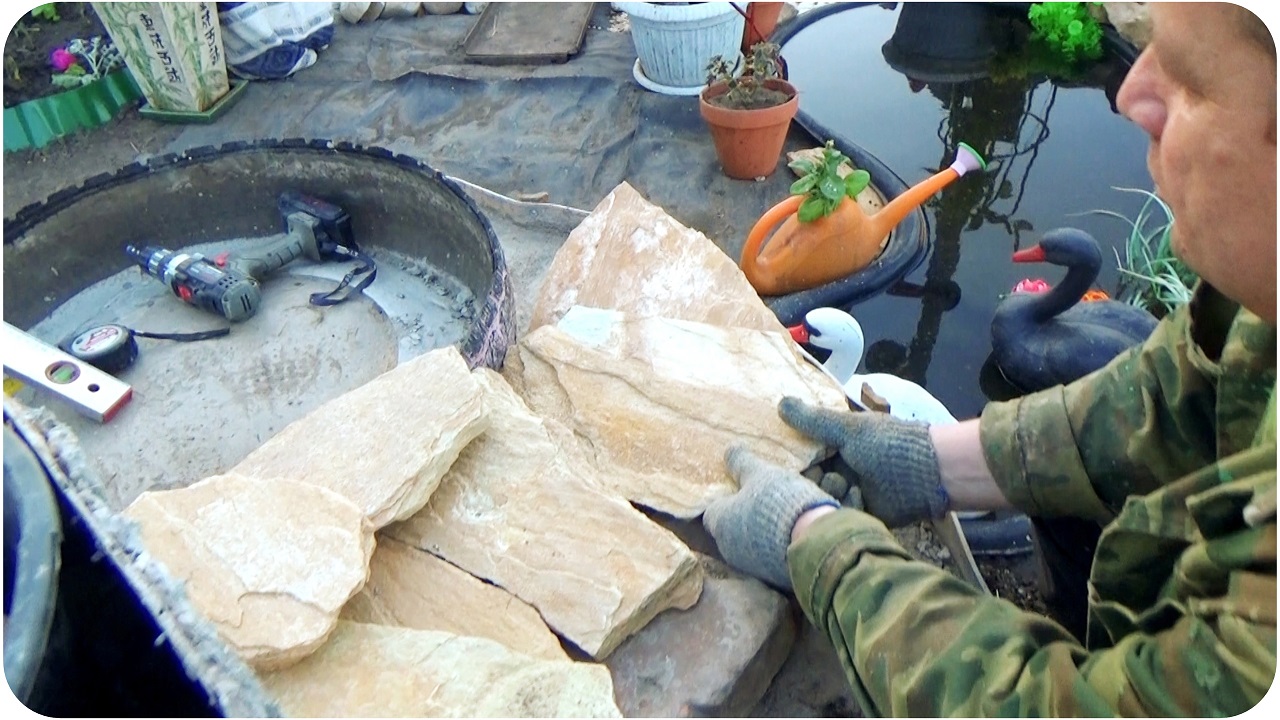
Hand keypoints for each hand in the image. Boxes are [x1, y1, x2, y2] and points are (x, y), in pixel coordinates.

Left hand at [703, 445, 838, 590]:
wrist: (814, 543)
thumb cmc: (780, 503)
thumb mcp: (761, 474)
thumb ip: (742, 463)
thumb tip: (729, 450)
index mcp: (719, 521)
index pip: (712, 510)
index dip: (726, 499)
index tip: (741, 489)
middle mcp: (728, 547)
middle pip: (730, 528)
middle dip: (744, 516)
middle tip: (764, 500)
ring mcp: (749, 565)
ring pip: (750, 544)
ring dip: (761, 532)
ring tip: (783, 515)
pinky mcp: (771, 577)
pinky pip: (769, 557)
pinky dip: (777, 546)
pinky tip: (794, 533)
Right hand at [778, 396, 948, 527]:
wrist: (928, 474)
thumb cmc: (888, 445)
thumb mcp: (848, 429)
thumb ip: (813, 420)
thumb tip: (780, 403)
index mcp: (836, 447)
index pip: (803, 455)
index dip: (793, 459)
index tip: (785, 461)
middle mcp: (840, 470)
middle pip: (808, 480)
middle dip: (811, 479)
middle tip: (821, 473)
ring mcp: (850, 494)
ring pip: (821, 500)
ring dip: (831, 492)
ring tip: (846, 485)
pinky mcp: (860, 516)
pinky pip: (840, 516)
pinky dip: (848, 507)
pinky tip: (860, 497)